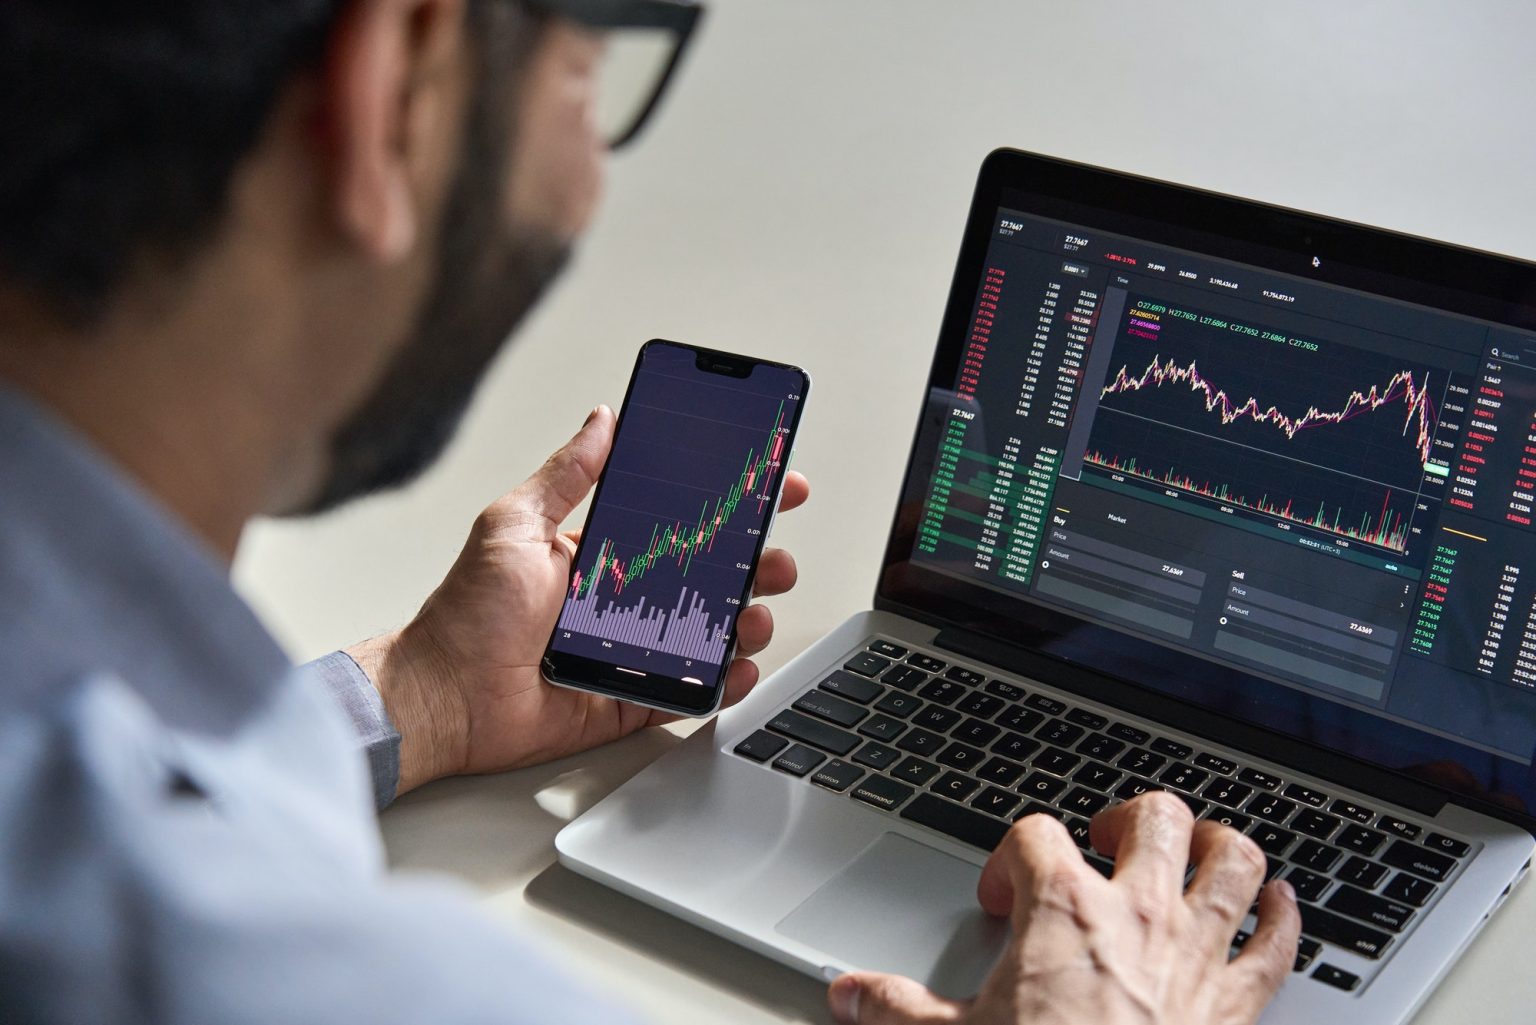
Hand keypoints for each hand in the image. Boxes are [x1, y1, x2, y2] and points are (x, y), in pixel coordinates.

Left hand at [348, 405, 809, 793]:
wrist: (444, 695)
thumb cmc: (468, 613)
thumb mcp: (515, 524)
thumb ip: (565, 475)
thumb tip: (602, 419)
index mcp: (602, 553)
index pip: (680, 523)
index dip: (729, 507)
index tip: (770, 487)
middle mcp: (624, 600)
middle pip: (710, 579)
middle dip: (757, 566)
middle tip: (774, 559)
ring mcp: (632, 652)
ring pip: (711, 633)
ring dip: (747, 621)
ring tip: (754, 615)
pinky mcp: (631, 700)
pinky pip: (690, 691)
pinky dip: (723, 682)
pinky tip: (738, 666)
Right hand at [827, 793, 1300, 1024]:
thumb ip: (896, 1010)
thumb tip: (850, 995)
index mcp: (1063, 911)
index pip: (1035, 835)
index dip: (1010, 858)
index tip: (1000, 899)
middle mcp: (1138, 915)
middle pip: (1151, 817)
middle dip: (1127, 817)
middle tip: (1103, 840)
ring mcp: (1195, 954)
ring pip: (1232, 860)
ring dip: (1217, 844)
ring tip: (1195, 846)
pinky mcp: (1236, 1005)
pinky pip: (1278, 945)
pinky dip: (1284, 919)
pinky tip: (1280, 905)